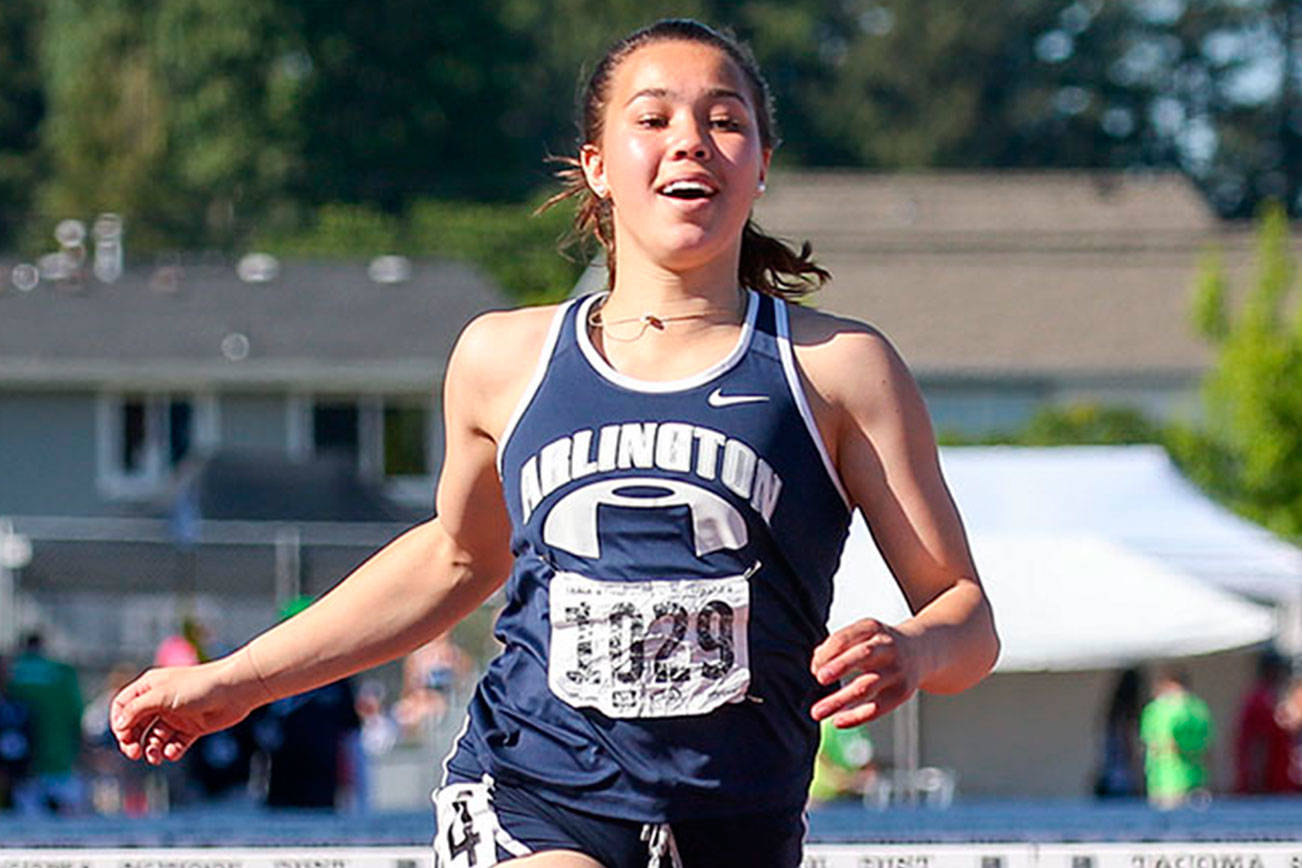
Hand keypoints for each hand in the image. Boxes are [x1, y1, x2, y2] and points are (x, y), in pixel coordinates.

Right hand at [110, 658, 257, 764]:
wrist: (235, 690)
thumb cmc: (198, 686)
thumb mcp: (161, 696)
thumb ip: (135, 710)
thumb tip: (117, 726)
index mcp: (150, 687)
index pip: (123, 706)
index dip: (119, 722)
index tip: (123, 735)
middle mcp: (161, 701)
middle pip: (136, 725)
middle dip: (132, 741)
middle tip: (134, 753)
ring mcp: (177, 715)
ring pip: (154, 738)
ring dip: (151, 749)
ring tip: (155, 756)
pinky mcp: (192, 727)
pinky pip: (174, 744)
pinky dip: (171, 751)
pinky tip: (173, 752)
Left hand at [809, 618, 922, 726]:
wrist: (919, 652)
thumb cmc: (877, 645)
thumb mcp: (859, 635)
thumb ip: (835, 648)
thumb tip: (815, 667)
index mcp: (871, 628)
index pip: (845, 638)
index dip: (827, 653)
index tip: (814, 670)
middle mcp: (887, 647)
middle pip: (863, 655)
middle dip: (840, 666)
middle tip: (820, 678)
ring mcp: (896, 670)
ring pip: (866, 686)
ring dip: (839, 700)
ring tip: (817, 712)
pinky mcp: (902, 693)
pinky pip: (877, 707)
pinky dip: (856, 716)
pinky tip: (837, 721)